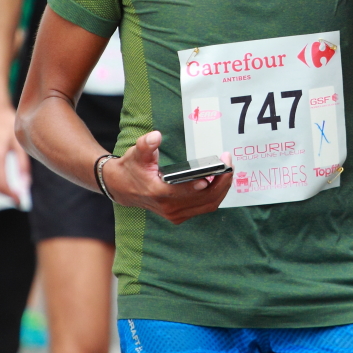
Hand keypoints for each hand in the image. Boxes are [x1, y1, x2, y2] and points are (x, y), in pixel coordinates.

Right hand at [0, 97, 29, 203]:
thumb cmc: (6, 121)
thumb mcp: (18, 141)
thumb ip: (22, 163)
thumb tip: (25, 181)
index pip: (1, 184)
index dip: (11, 195)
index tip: (20, 200)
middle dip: (5, 195)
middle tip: (18, 199)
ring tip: (13, 193)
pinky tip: (5, 181)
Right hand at [102, 131, 232, 224]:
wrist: (122, 188)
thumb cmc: (132, 168)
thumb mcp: (136, 153)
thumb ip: (146, 144)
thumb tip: (155, 136)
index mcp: (159, 193)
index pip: (185, 191)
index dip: (204, 184)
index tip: (216, 171)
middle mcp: (169, 208)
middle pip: (205, 199)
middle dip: (222, 182)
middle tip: (229, 164)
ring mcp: (176, 214)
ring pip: (208, 205)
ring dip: (222, 189)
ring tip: (228, 170)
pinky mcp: (180, 215)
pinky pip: (204, 207)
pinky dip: (215, 195)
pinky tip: (220, 180)